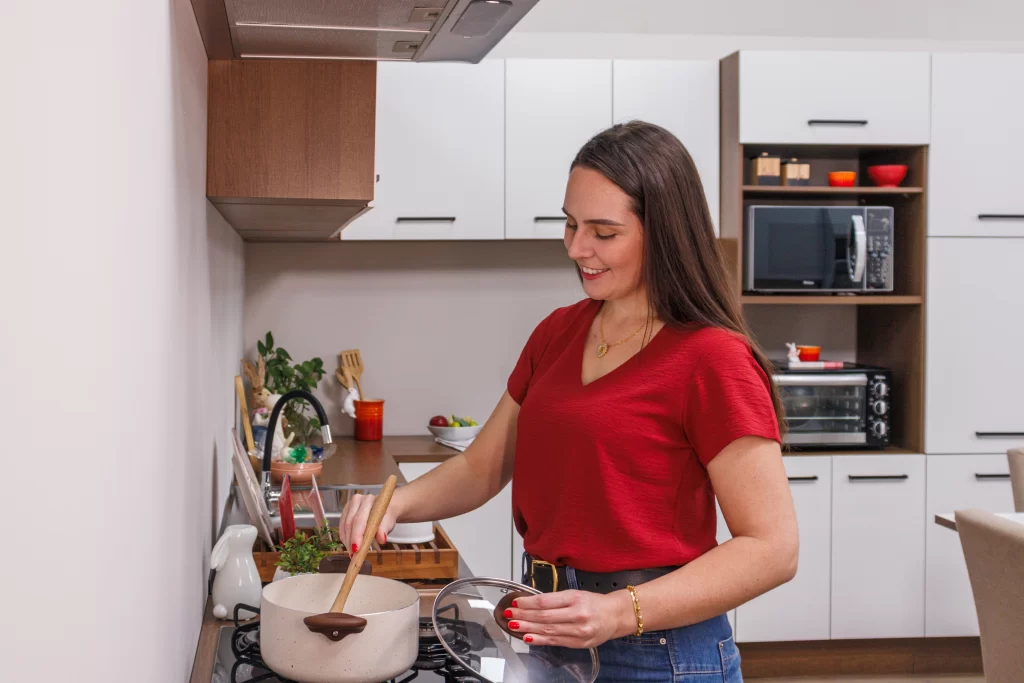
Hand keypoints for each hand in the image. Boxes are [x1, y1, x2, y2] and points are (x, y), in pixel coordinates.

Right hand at [339, 490, 399, 551]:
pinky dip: (345, 538)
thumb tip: (382, 538)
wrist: (383, 509)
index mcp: (369, 501)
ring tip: (352, 554)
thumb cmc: (386, 516)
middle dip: (351, 541)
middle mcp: (357, 500)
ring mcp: (349, 506)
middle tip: (353, 556)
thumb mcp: (389, 521)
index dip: (356, 535)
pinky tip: (349, 546)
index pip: (359, 520)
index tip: (357, 549)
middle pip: (350, 524)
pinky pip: (342, 527)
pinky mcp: (345, 512)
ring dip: (347, 542)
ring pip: (344, 526)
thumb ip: (385, 528)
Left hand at [504, 590, 631, 648]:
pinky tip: (528, 637)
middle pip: (545, 617)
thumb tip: (530, 603)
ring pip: (548, 630)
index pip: (546, 602)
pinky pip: (555, 642)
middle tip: (509, 614)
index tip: (516, 602)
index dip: (528, 603)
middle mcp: (577, 615)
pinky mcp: (579, 643)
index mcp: (575, 599)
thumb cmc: (594, 603)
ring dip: (528, 628)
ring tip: (514, 625)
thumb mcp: (575, 594)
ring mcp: (579, 631)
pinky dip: (539, 640)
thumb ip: (555, 599)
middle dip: (524, 615)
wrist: (615, 616)